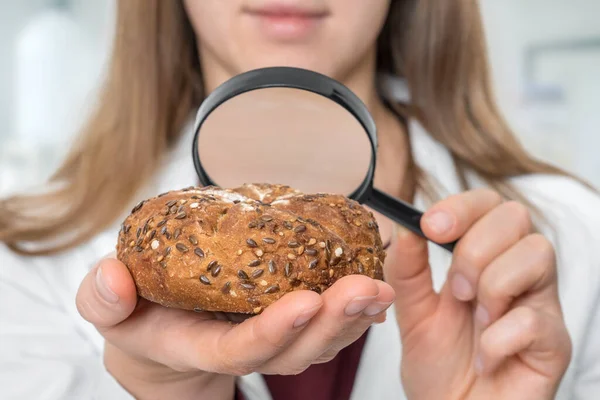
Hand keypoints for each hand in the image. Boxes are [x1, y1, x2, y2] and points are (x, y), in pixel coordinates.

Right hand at [76, 255, 394, 399]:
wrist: (163, 330)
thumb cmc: (138, 313)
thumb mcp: (107, 305)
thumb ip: (102, 297)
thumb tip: (113, 279)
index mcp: (199, 347)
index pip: (240, 350)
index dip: (274, 332)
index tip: (306, 303)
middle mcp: (243, 349)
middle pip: (295, 350)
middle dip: (333, 323)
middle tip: (364, 289)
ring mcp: (270, 338)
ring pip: (319, 341)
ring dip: (354, 317)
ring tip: (380, 287)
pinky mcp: (286, 323)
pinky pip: (325, 324)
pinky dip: (353, 309)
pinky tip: (377, 282)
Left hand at [384, 189, 571, 399]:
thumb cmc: (438, 364)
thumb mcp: (411, 311)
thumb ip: (407, 269)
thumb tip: (405, 226)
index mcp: (484, 259)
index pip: (489, 205)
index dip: (463, 206)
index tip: (431, 226)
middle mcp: (518, 273)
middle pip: (516, 217)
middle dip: (474, 248)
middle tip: (454, 290)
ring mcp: (540, 305)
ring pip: (537, 253)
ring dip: (491, 285)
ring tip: (474, 320)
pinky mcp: (554, 344)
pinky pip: (535, 318)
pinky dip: (497, 339)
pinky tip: (484, 358)